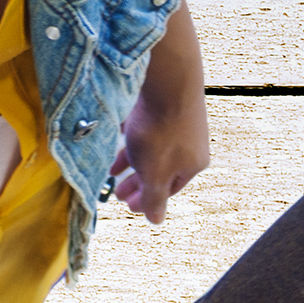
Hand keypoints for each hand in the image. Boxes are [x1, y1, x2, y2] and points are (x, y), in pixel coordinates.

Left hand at [109, 7, 208, 223]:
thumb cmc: (162, 133)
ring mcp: (178, 121)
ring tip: (110, 171)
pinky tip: (115, 141)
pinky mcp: (163, 104)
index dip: (149, 200)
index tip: (129, 207)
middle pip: (160, 169)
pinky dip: (130, 139)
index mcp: (193, 163)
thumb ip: (154, 198)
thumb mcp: (155, 175)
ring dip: (131, 162)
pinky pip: (145, 127)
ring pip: (151, 148)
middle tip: (118, 194)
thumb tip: (157, 221)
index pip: (170, 189)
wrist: (166, 81)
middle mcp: (189, 142)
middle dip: (138, 183)